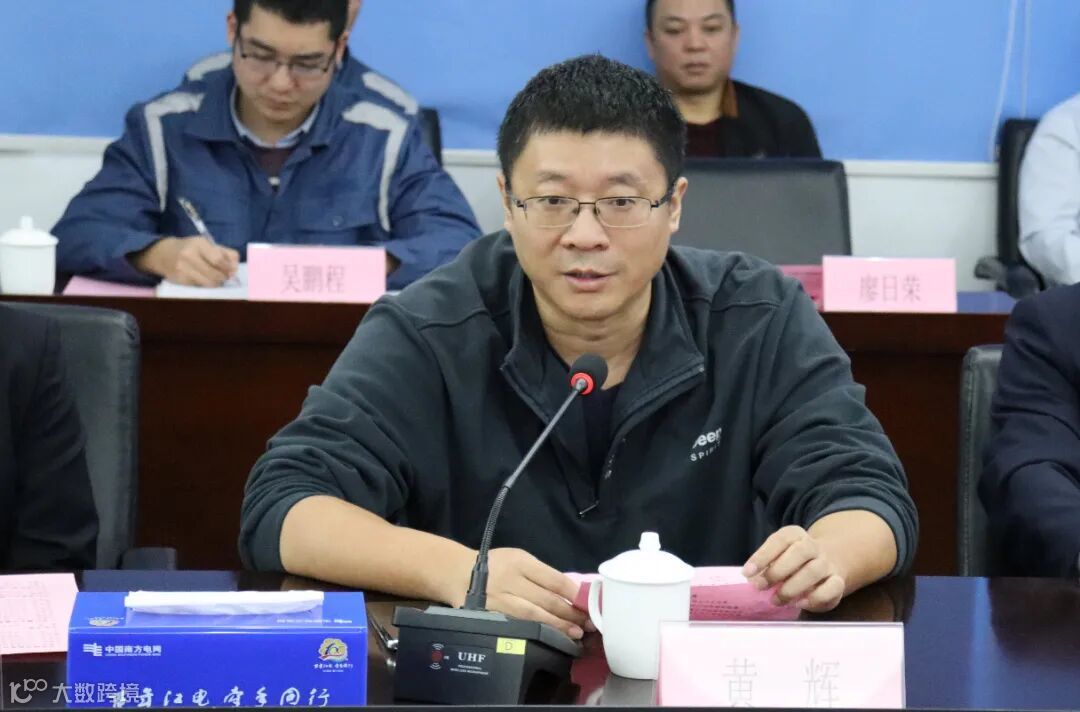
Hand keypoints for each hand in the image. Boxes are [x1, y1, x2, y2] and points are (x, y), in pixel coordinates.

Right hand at [132, 236, 238, 285]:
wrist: (163, 253)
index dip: (228, 268)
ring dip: (216, 283)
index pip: (218, 260)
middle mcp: (188, 256)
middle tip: (225, 276)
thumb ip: (226, 253)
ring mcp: (182, 269)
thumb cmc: (191, 248)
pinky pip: (200, 287)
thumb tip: (235, 269)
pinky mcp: (179, 280)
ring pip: (209, 283)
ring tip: (215, 278)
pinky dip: (205, 284)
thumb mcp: (208, 244)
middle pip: (215, 274)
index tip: (231, 270)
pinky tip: (203, 278)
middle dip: (224, 277)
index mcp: (198, 243)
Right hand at [452, 548, 590, 639]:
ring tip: (575, 633)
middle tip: (589, 623)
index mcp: (521, 562)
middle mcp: (511, 580)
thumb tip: (571, 593)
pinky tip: (551, 639)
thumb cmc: (497, 566)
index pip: (553, 579)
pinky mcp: (492, 616)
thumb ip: (541, 575)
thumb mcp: (519, 559)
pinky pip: (518, 626)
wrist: (458, 574)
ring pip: (534, 616)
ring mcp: (500, 600)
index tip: (588, 602)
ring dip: (557, 626)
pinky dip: (537, 633)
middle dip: (571, 613)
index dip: (573, 592)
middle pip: (547, 599)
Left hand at [743, 526, 846, 612]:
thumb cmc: (793, 561)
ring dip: (792, 588)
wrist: (828, 561)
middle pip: (799, 552)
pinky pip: (832, 588)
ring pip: (813, 571)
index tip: (747, 572)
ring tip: (776, 600)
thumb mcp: (778, 557)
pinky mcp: (838, 581)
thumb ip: (766, 566)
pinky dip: (815, 597)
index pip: (780, 540)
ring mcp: (827, 563)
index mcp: (795, 535)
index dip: (763, 556)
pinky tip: (800, 603)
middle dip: (777, 571)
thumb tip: (752, 579)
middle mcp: (813, 546)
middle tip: (760, 586)